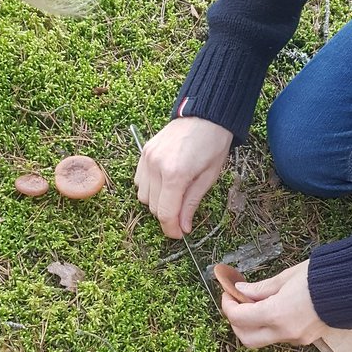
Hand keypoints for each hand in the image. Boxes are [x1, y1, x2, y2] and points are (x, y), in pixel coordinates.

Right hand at [135, 117, 231, 237]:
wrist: (205, 116)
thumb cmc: (213, 145)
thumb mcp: (208, 178)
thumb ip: (191, 204)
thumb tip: (183, 227)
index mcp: (176, 174)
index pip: (166, 213)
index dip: (172, 229)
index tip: (180, 235)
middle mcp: (156, 166)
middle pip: (153, 207)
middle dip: (167, 216)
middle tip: (182, 215)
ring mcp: (147, 158)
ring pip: (143, 196)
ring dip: (157, 202)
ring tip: (175, 195)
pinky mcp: (144, 152)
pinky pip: (139, 180)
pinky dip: (149, 188)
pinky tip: (165, 183)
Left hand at [220, 261, 326, 347]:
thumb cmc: (321, 277)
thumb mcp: (287, 277)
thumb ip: (261, 288)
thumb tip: (241, 291)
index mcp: (276, 314)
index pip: (239, 318)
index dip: (228, 305)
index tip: (229, 292)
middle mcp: (284, 332)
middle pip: (246, 338)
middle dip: (236, 323)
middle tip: (236, 303)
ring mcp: (296, 339)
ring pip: (263, 340)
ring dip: (253, 325)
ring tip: (255, 303)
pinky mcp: (307, 339)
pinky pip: (279, 337)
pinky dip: (269, 326)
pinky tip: (272, 309)